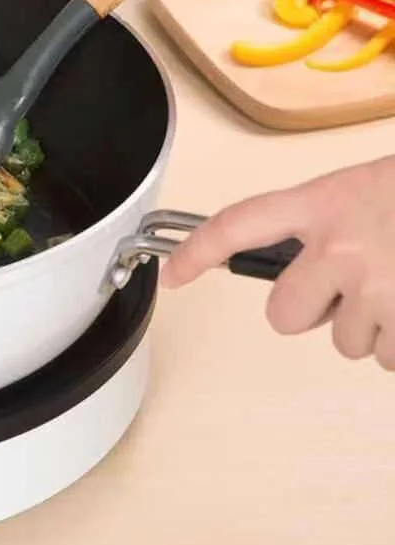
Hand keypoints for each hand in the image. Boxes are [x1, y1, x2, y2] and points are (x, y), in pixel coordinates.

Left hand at [161, 155, 394, 369]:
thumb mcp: (363, 187)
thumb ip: (322, 221)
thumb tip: (302, 258)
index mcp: (322, 204)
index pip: (236, 226)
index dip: (196, 253)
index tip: (172, 274)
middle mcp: (337, 249)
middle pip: (282, 315)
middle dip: (309, 313)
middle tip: (349, 289)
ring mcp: (373, 288)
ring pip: (344, 343)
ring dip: (369, 326)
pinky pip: (386, 357)